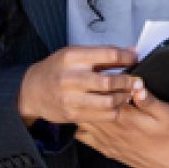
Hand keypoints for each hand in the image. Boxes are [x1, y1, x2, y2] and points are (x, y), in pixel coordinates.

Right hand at [18, 46, 137, 127]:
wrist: (32, 91)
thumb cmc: (56, 70)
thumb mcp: (74, 54)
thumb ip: (103, 54)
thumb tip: (132, 51)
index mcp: (73, 57)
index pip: (109, 55)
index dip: (127, 58)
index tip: (135, 60)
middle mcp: (71, 77)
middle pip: (110, 81)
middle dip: (129, 81)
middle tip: (137, 81)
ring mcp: (71, 98)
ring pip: (109, 101)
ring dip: (123, 97)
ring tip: (127, 93)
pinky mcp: (73, 115)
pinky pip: (103, 115)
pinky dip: (115, 110)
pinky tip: (116, 104)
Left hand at [74, 81, 168, 167]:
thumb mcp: (167, 113)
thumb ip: (149, 100)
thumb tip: (137, 85)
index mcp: (125, 118)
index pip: (103, 95)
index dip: (102, 81)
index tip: (106, 74)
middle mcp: (112, 130)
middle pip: (86, 107)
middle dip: (88, 93)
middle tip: (96, 84)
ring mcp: (106, 141)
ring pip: (80, 121)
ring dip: (84, 108)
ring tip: (93, 99)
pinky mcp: (106, 150)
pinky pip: (82, 137)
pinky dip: (82, 126)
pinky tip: (93, 119)